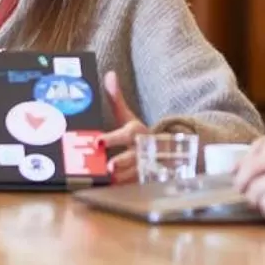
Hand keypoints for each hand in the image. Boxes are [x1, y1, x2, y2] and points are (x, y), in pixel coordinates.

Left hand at [99, 71, 143, 185]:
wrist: (166, 152)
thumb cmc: (138, 134)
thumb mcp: (128, 117)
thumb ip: (117, 99)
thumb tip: (109, 74)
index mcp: (137, 132)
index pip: (127, 134)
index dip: (113, 138)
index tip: (98, 141)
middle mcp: (143, 150)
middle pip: (133, 156)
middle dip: (121, 162)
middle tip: (109, 167)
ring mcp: (146, 167)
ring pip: (136, 174)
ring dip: (123, 177)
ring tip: (109, 180)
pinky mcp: (146, 181)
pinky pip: (136, 186)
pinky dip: (125, 189)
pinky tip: (113, 190)